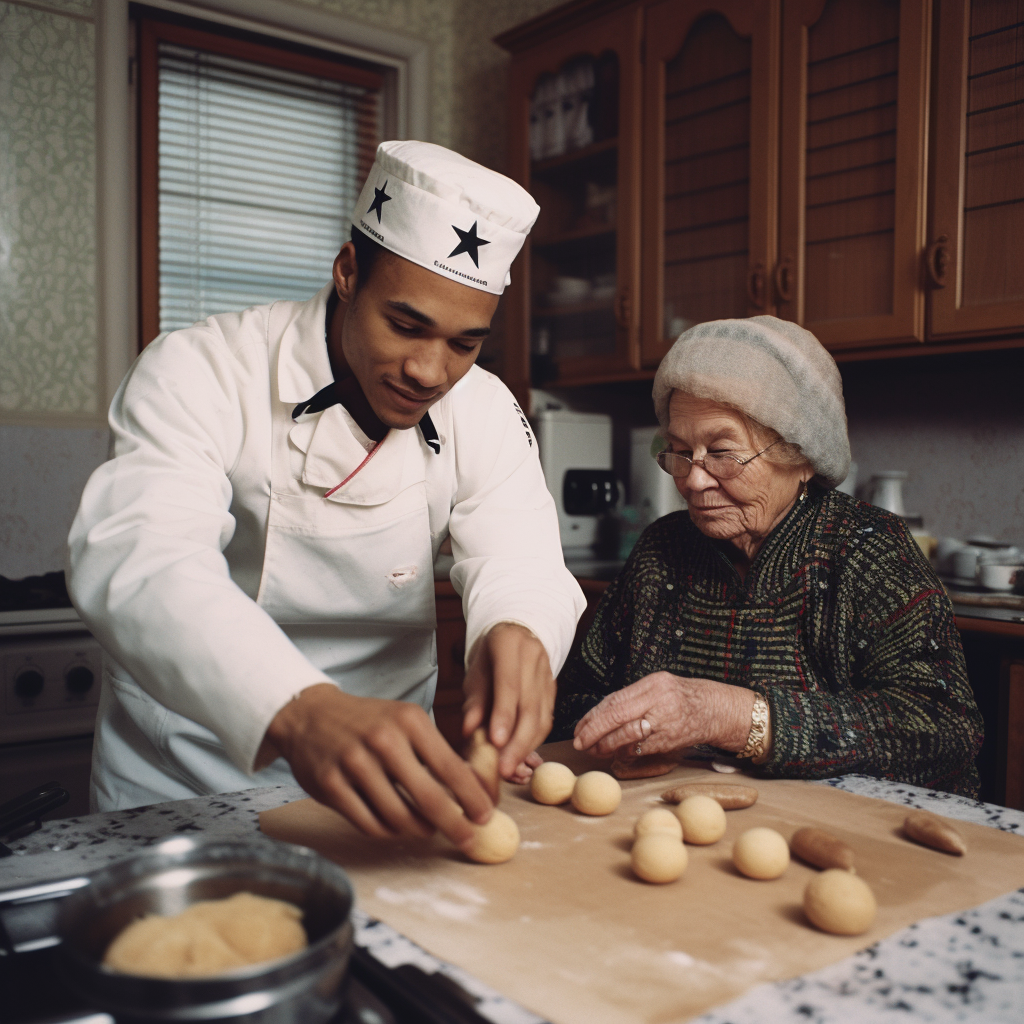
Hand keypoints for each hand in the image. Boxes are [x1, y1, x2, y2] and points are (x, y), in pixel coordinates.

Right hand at [263, 684, 492, 848]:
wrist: (311, 715)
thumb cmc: (370, 722)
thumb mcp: (406, 721)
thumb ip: (436, 752)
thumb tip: (476, 788)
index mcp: (409, 721)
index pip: (451, 767)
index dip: (472, 797)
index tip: (485, 815)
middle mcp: (383, 740)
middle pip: (429, 798)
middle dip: (454, 825)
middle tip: (468, 838)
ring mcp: (354, 763)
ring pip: (398, 817)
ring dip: (419, 829)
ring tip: (427, 828)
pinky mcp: (330, 785)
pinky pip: (369, 824)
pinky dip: (388, 831)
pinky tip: (396, 826)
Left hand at [462, 623, 555, 779]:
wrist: (516, 634)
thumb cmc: (489, 656)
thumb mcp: (475, 671)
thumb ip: (474, 700)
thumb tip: (469, 731)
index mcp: (509, 644)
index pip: (509, 684)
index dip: (504, 715)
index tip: (496, 742)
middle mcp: (534, 657)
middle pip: (530, 706)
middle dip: (518, 742)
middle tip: (504, 768)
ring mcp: (548, 673)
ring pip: (542, 716)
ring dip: (526, 746)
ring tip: (510, 768)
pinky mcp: (554, 690)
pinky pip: (546, 719)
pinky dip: (533, 740)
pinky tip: (520, 754)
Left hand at [572, 671, 754, 757]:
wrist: (713, 710)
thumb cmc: (679, 697)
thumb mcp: (656, 687)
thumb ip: (630, 698)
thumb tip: (598, 715)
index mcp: (652, 684)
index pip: (615, 701)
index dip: (593, 717)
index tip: (580, 728)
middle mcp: (659, 701)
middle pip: (617, 716)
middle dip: (594, 732)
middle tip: (580, 742)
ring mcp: (666, 722)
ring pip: (628, 735)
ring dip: (606, 745)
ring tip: (594, 749)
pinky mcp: (670, 740)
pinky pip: (641, 748)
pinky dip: (625, 751)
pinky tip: (615, 753)